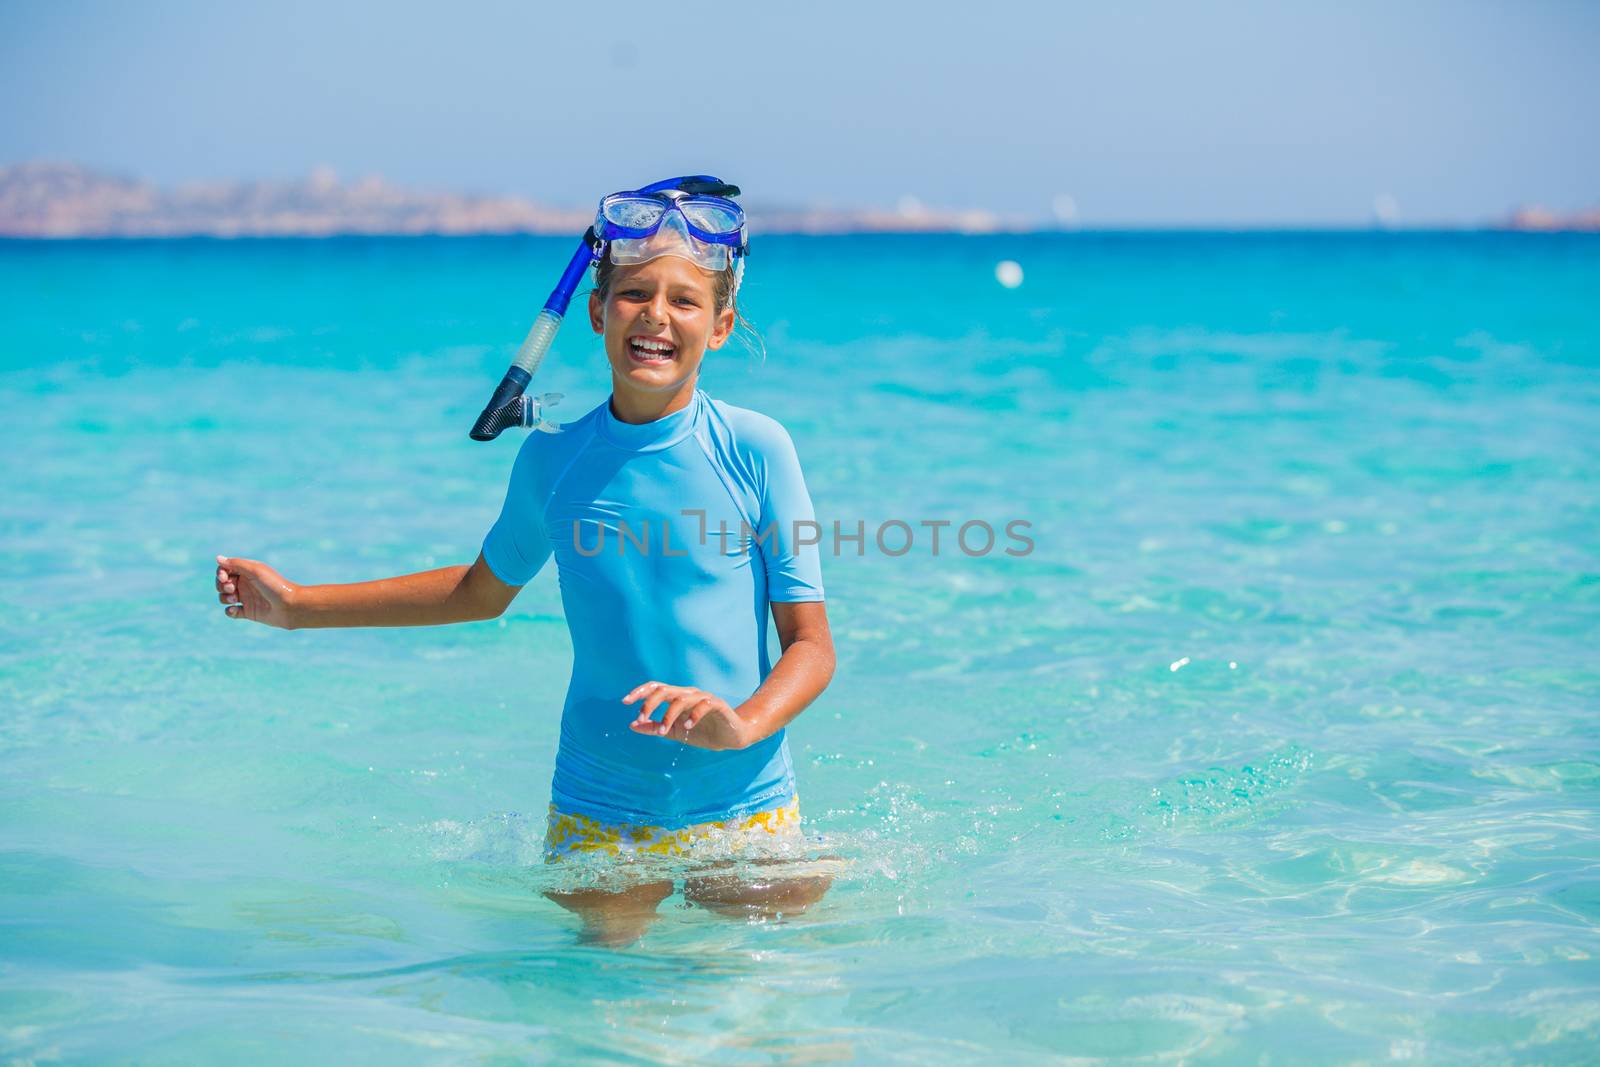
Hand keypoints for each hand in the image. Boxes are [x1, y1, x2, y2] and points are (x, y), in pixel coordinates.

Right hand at [215, 555, 298, 628]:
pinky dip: (229, 611)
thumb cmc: (275, 585)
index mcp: (248, 572)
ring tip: (235, 599)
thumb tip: (217, 558)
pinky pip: (230, 612)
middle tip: (233, 589)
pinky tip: (236, 610)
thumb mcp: (255, 570)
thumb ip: (236, 564)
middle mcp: (246, 584)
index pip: (226, 570)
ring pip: (224, 597)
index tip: (224, 577)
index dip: (221, 573)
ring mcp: (247, 598)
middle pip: (222, 583)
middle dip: (221, 586)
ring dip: (224, 598)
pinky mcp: (248, 612)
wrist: (290, 606)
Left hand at [622, 682, 754, 751]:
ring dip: (668, 715)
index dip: (640, 692)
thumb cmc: (702, 732)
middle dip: (649, 703)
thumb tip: (632, 725)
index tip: (624, 702)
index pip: (655, 688)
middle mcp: (688, 694)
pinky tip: (687, 727)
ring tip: (663, 732)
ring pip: (681, 699)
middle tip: (640, 719)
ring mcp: (703, 698)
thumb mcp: (674, 732)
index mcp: (677, 697)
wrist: (731, 736)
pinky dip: (693, 715)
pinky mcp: (718, 705)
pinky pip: (704, 705)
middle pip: (664, 690)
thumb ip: (654, 728)